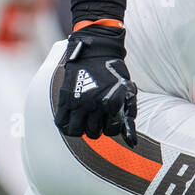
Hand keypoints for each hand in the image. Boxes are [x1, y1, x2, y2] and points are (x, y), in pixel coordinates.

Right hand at [53, 24, 137, 143]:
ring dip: (80, 129)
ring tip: (83, 121)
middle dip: (96, 129)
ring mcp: (78, 102)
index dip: (110, 126)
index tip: (108, 119)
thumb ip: (130, 115)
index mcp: (111, 103)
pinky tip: (71, 119)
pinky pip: (61, 122)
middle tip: (95, 120)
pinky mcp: (65, 98)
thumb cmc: (114, 73)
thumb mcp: (127, 92)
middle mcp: (94, 104)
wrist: (95, 52)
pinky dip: (65, 125)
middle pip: (93, 133)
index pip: (110, 131)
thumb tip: (132, 142)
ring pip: (76, 131)